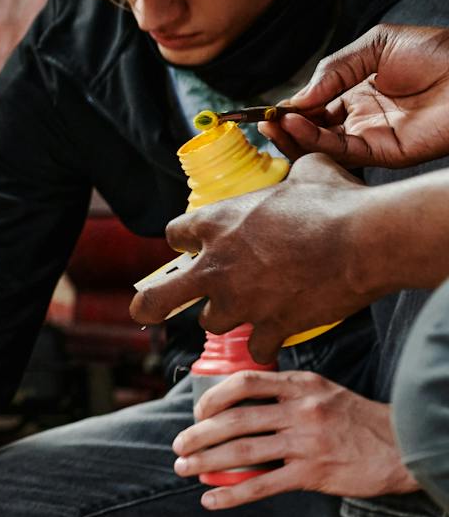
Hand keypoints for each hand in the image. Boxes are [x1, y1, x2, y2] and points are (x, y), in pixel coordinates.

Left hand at [130, 155, 375, 361]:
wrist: (366, 241)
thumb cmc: (337, 202)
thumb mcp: (308, 172)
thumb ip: (292, 175)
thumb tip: (305, 168)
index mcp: (216, 224)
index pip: (175, 234)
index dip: (185, 240)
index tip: (195, 244)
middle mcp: (216, 267)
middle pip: (157, 299)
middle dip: (150, 304)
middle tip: (151, 307)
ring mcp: (240, 302)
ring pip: (211, 322)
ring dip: (226, 316)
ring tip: (247, 308)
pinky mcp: (270, 327)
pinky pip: (255, 348)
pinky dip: (266, 344)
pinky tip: (276, 337)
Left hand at [172, 370, 417, 509]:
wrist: (403, 447)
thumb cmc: (357, 420)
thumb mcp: (323, 392)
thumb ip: (286, 393)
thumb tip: (238, 401)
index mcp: (301, 385)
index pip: (245, 382)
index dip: (213, 398)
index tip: (197, 413)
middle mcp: (301, 410)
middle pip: (234, 420)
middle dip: (197, 435)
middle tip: (179, 447)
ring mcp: (306, 442)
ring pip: (242, 452)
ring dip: (205, 461)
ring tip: (184, 469)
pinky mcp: (312, 473)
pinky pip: (262, 485)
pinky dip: (231, 494)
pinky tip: (211, 500)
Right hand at [267, 24, 448, 167]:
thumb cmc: (439, 53)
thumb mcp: (376, 45)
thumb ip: (334, 69)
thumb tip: (296, 98)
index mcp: (358, 94)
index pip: (314, 108)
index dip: (291, 109)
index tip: (268, 108)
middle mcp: (362, 119)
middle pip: (312, 132)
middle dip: (284, 128)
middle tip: (263, 121)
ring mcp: (372, 137)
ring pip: (321, 146)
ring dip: (293, 137)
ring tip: (274, 123)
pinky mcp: (385, 152)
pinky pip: (342, 151)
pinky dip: (314, 141)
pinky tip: (297, 124)